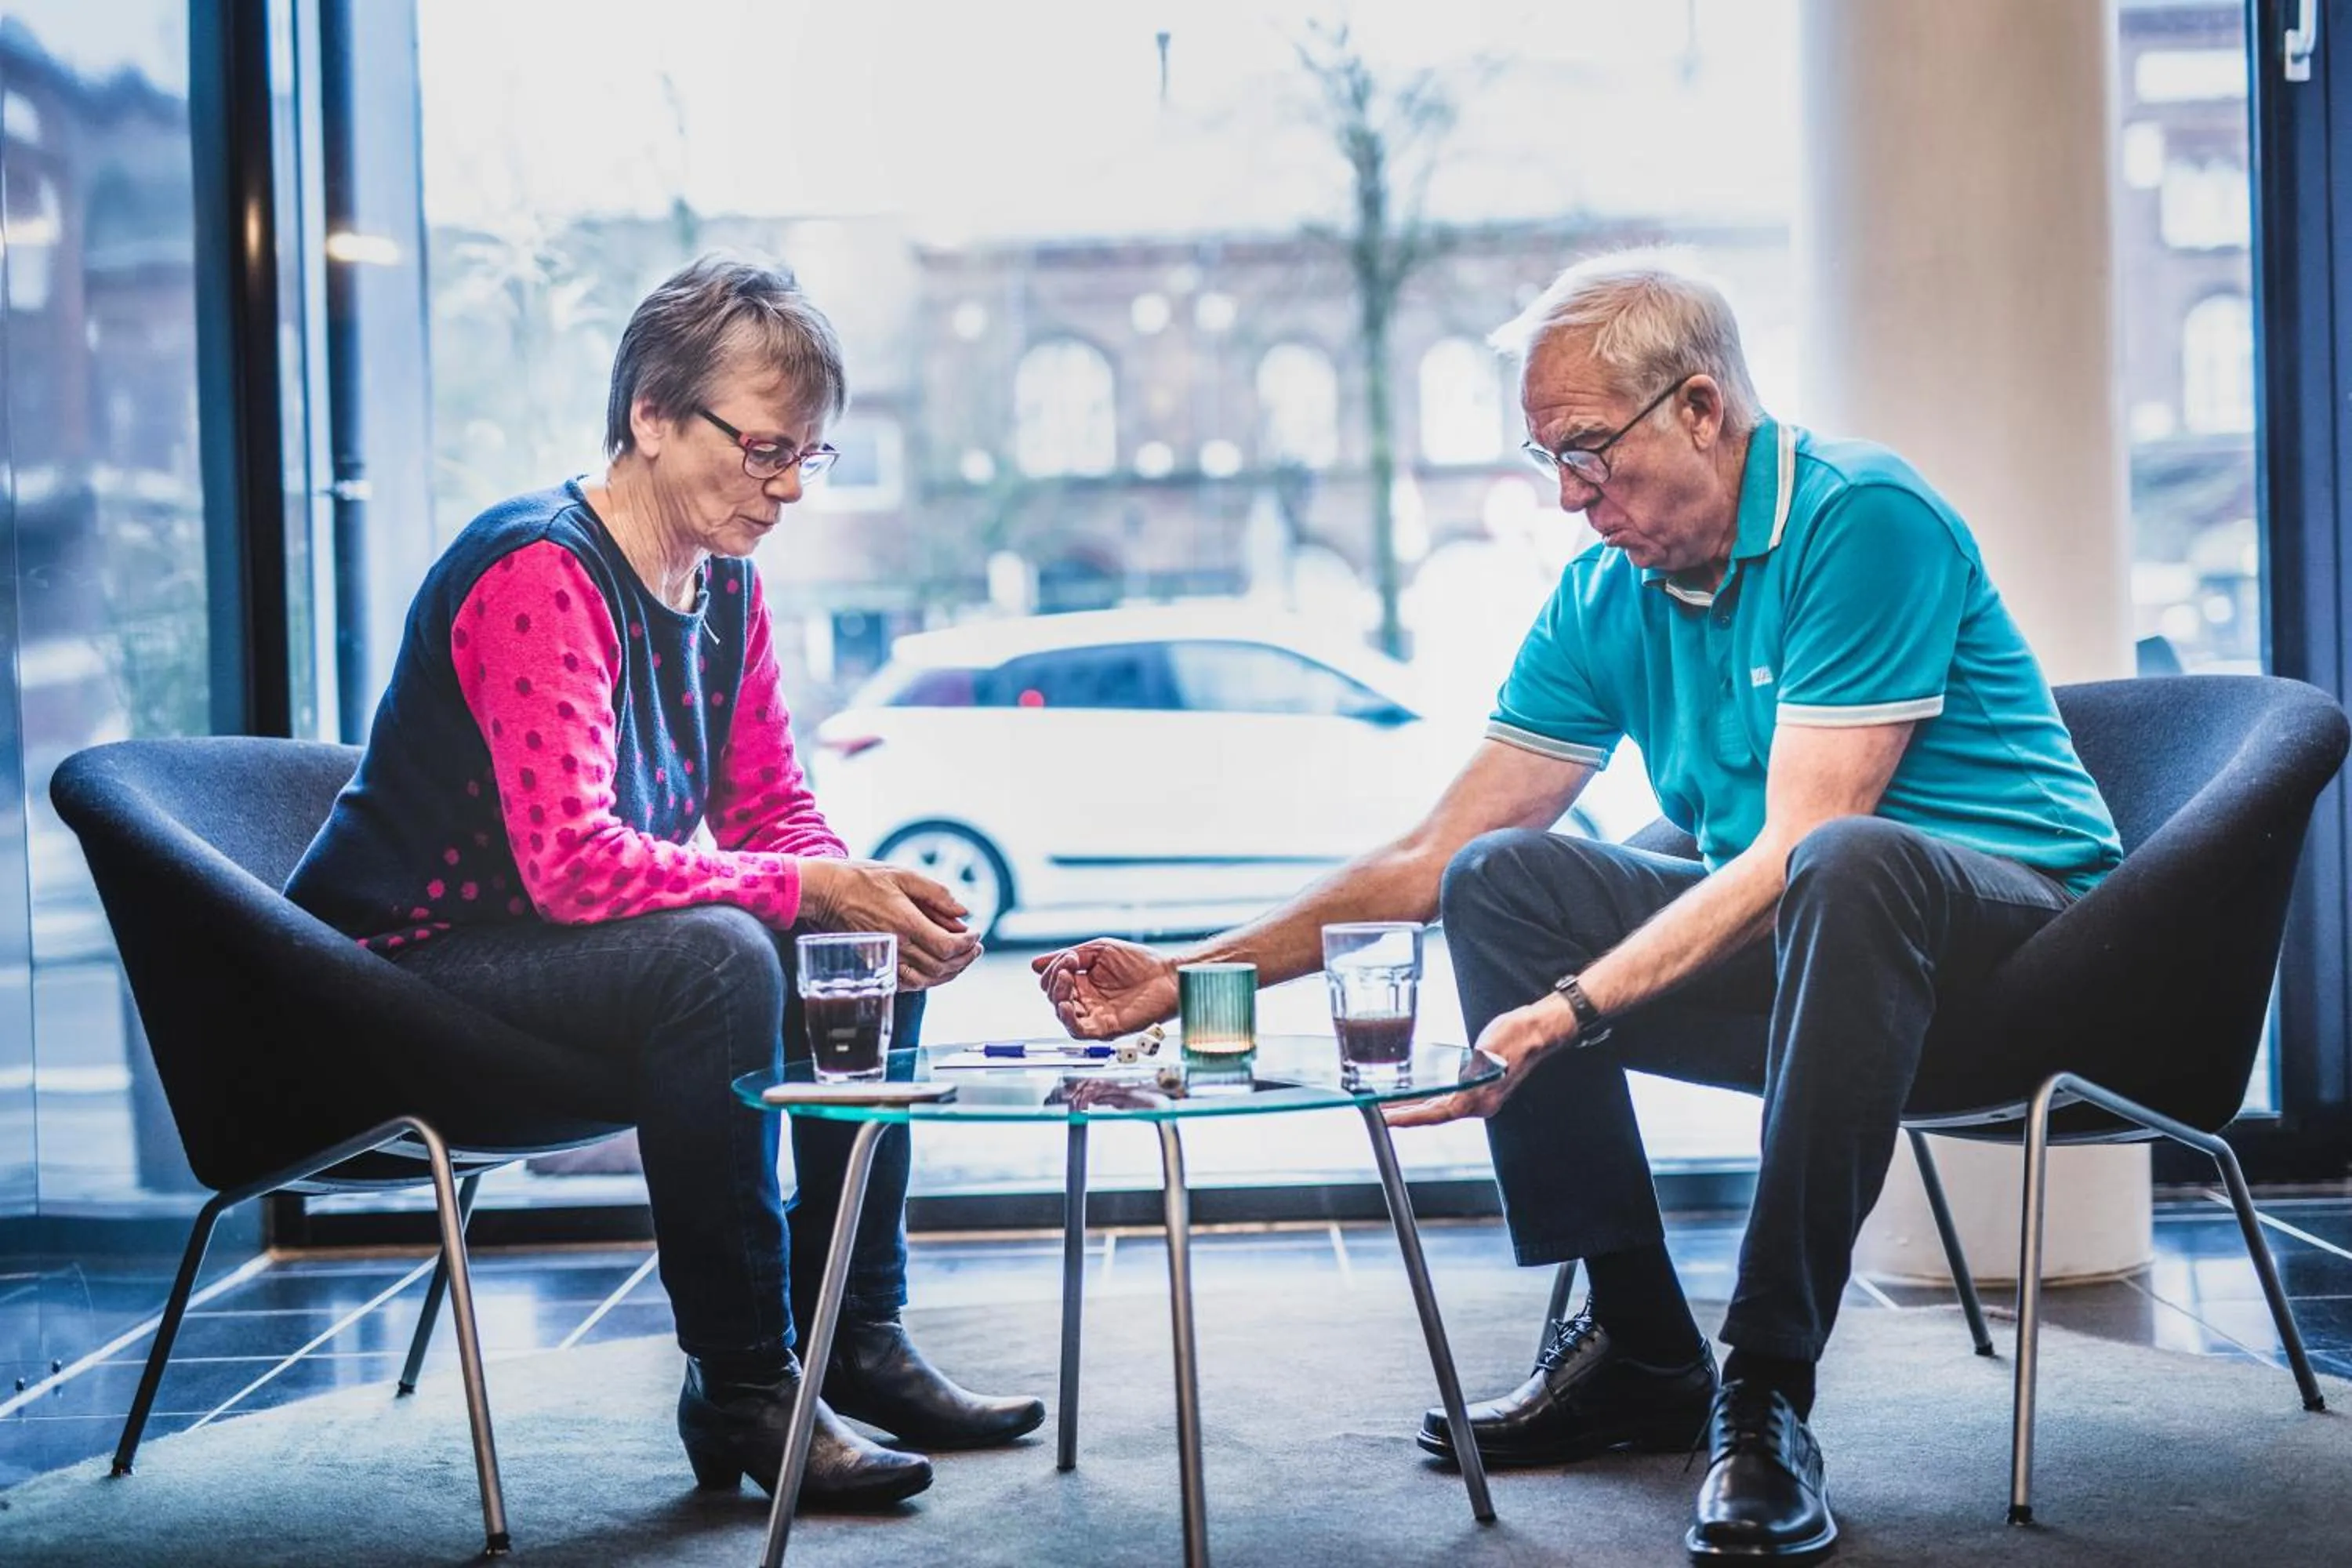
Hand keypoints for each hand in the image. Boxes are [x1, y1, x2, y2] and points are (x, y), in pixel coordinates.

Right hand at [799, 858, 981, 989]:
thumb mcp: (903, 874)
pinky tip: (936, 969)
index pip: (948, 946)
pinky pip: (907, 983)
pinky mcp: (876, 964)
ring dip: (950, 973)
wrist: (826, 892)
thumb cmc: (862, 879)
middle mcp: (897, 946)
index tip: (976, 933)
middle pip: (942, 967)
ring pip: (927, 980)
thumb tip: (963, 911)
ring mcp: (885, 958)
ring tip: (962, 959)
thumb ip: (936, 893)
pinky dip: (928, 980)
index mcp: (906, 923)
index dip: (968, 944)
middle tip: (976, 947)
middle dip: (965, 959)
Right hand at [1030, 938, 1178, 1038]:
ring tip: (1066, 980)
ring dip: (1057, 998)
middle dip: (1054, 981)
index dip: (1054, 970)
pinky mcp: (1106, 1029)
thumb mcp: (1099, 950)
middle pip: (1054, 997)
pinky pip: (1079, 1032)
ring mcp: (1095, 1016)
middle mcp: (1086, 1001)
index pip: (1053, 982)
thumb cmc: (1139, 962)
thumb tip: (1034, 965)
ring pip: (1062, 1015)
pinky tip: (1067, 1006)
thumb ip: (1069, 957)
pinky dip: (1068, 1021)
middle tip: (1068, 968)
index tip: (1070, 957)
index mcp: (1082, 983)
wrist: (1167, 976)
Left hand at [1382, 995, 1573, 1127]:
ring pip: (1438, 1108)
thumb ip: (1473, 1073)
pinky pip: (1446, 1098)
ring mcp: (1478, 1097)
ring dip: (1413, 1108)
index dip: (1410, 1117)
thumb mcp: (1491, 1052)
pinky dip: (1428, 1099)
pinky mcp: (1477, 1087)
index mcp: (1481, 1099)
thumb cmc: (1516, 1036)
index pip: (1437, 1114)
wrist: (1536, 1030)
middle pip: (1434, 1114)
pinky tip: (1415, 1095)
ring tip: (1388, 1107)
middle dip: (1405, 1114)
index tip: (1388, 1118)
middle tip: (1376, 1113)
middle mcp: (1479, 1104)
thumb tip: (1456, 1093)